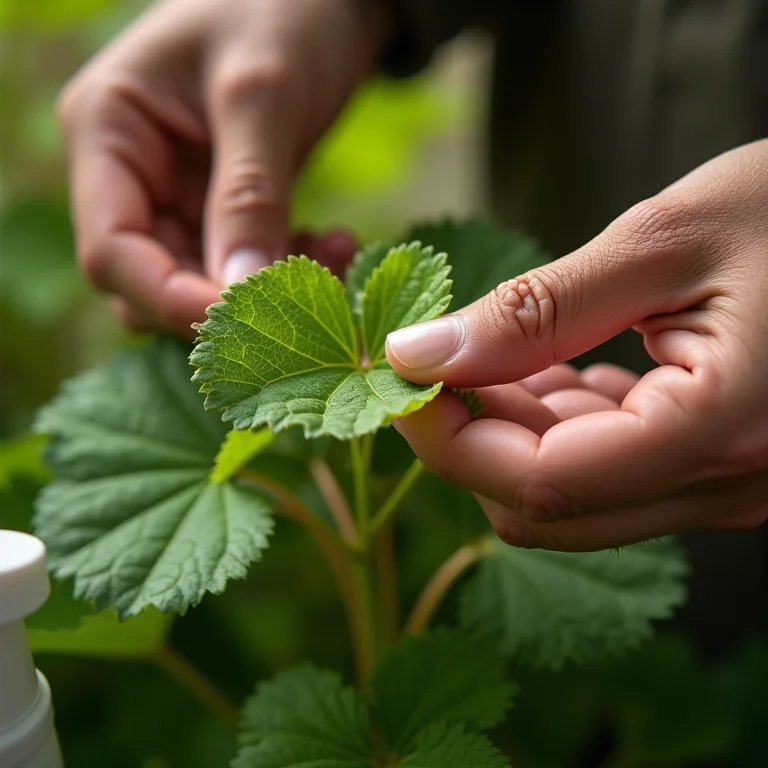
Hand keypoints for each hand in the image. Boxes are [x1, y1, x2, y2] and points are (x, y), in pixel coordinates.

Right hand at [58, 0, 389, 336]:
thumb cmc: (283, 9)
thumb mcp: (263, 95)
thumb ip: (249, 195)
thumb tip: (242, 294)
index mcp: (109, 134)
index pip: (112, 251)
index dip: (169, 298)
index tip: (242, 319)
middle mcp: (132, 174)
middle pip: (152, 281)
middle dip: (226, 302)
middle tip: (303, 296)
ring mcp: (177, 194)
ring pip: (202, 282)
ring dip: (266, 291)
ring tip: (336, 260)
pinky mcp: (221, 206)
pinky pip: (242, 264)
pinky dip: (287, 269)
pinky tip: (336, 245)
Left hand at [387, 139, 767, 550]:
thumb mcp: (660, 242)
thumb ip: (535, 312)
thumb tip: (418, 355)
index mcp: (718, 432)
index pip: (538, 482)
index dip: (449, 440)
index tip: (405, 375)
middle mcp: (724, 485)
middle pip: (542, 506)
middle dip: (473, 437)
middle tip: (447, 355)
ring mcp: (721, 486)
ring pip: (565, 496)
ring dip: (513, 428)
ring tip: (511, 345)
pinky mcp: (710, 467)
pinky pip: (601, 474)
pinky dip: (556, 426)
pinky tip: (562, 364)